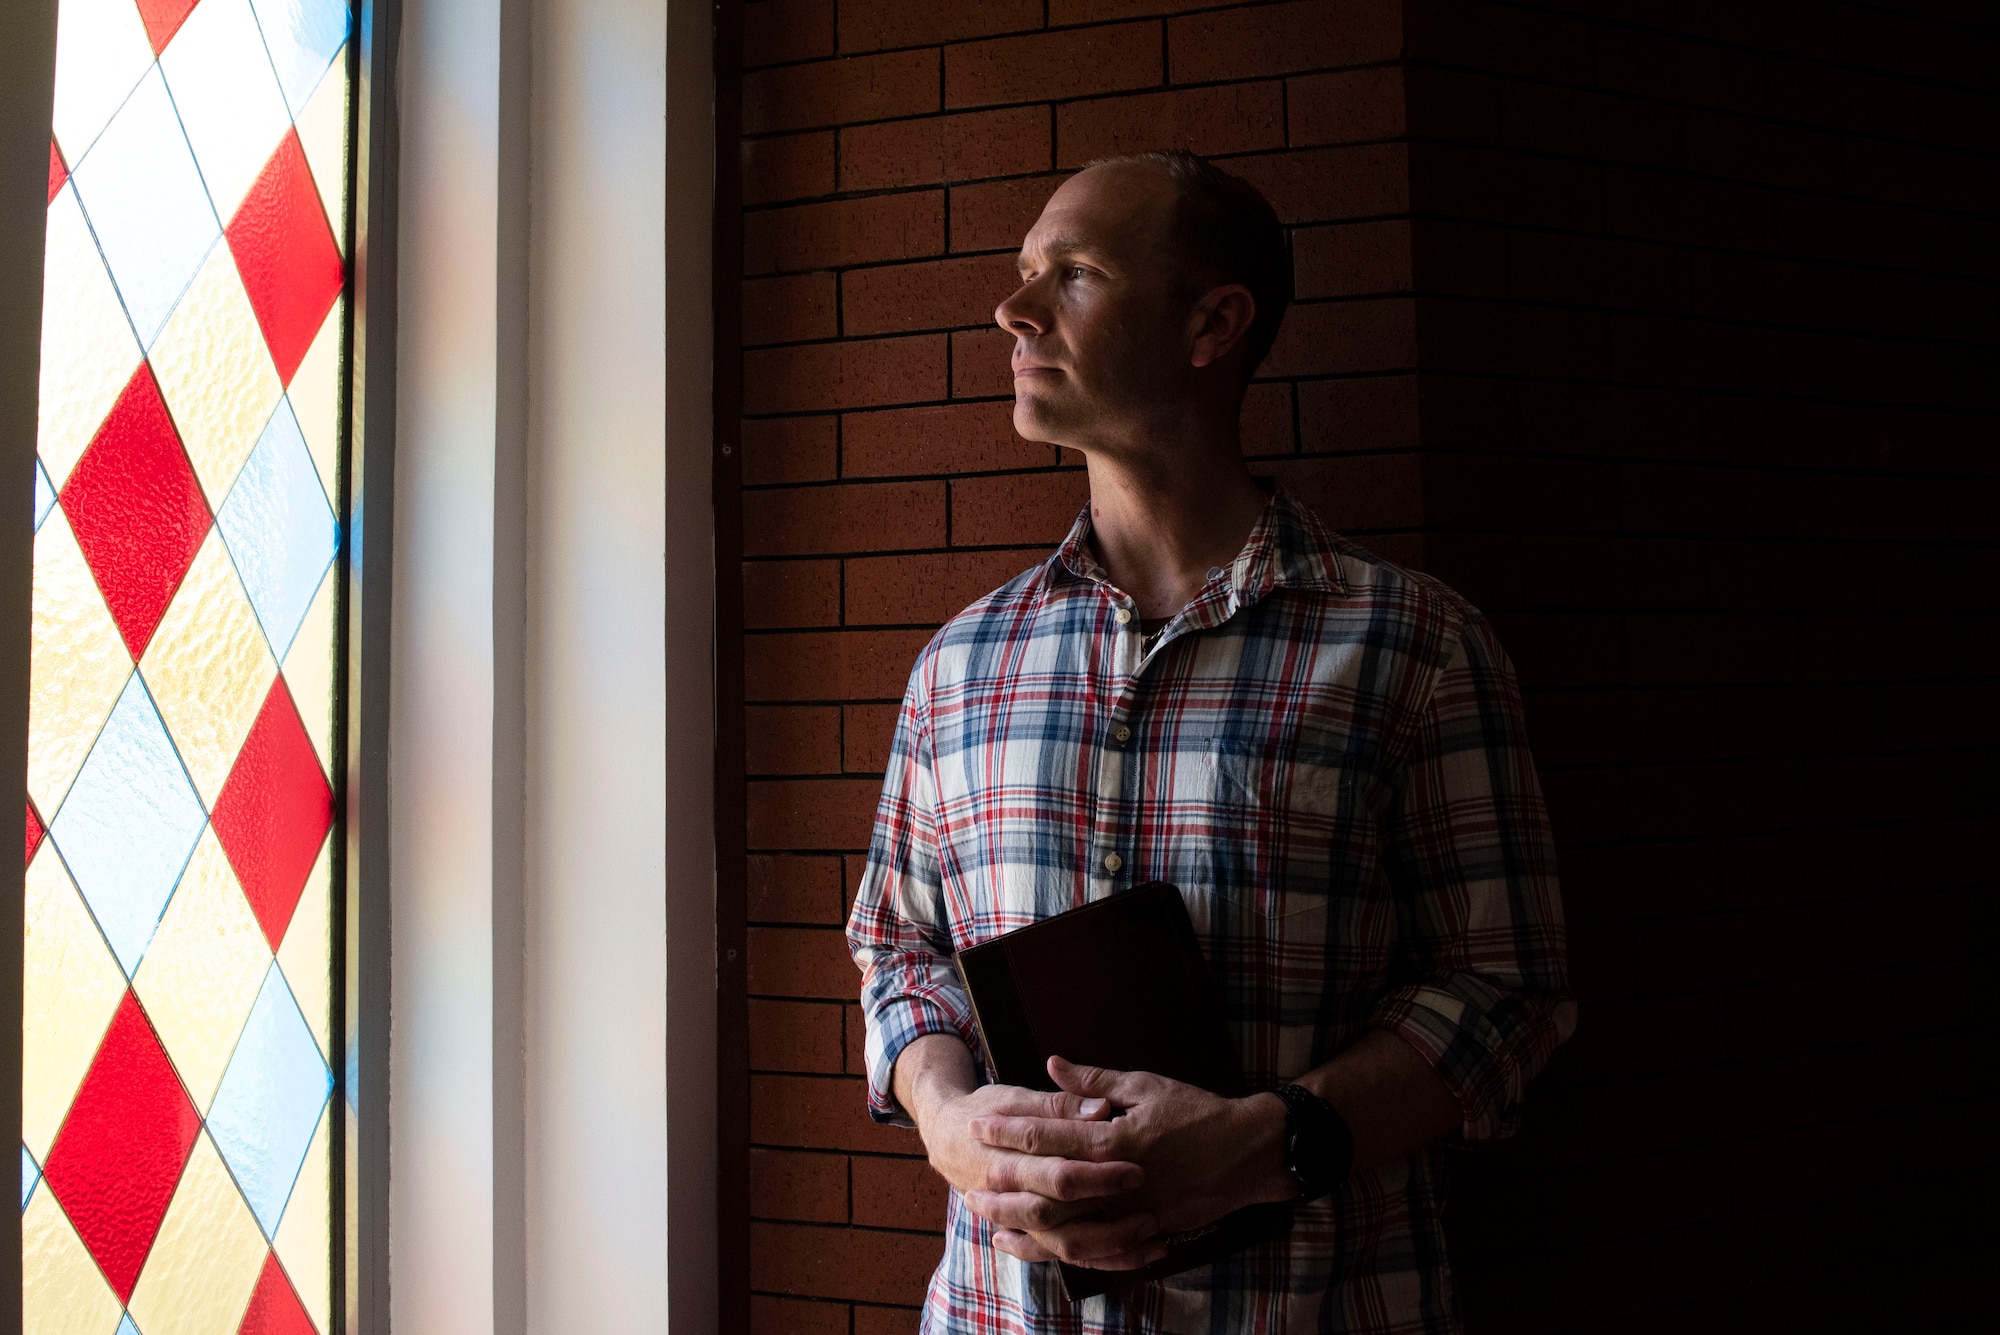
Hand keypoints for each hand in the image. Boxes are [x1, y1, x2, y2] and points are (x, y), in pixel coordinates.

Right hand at [896, 1038, 1155, 1267]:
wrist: (947, 1136)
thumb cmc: (988, 1109)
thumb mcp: (1015, 1096)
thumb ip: (1059, 1104)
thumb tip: (1100, 1108)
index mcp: (1005, 1155)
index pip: (1054, 1165)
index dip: (1095, 1166)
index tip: (1136, 1162)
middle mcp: (1010, 1193)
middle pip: (1058, 1207)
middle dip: (1105, 1202)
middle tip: (1145, 1188)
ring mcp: (1020, 1218)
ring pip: (1062, 1243)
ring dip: (1109, 1242)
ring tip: (1152, 1229)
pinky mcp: (1031, 1233)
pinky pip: (1065, 1256)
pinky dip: (1102, 1260)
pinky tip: (1137, 1253)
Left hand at [967, 1056, 1294, 1264]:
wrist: (1249, 1152)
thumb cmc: (1197, 1111)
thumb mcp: (1146, 1085)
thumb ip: (1093, 1081)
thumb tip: (1051, 1064)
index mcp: (1116, 1138)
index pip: (1050, 1136)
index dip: (1010, 1130)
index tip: (979, 1124)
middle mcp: (1120, 1181)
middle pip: (1049, 1191)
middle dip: (1007, 1185)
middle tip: (969, 1180)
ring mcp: (1134, 1212)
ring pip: (1069, 1230)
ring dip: (1027, 1226)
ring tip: (991, 1222)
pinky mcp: (1146, 1231)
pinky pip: (1097, 1249)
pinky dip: (1063, 1250)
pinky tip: (1041, 1247)